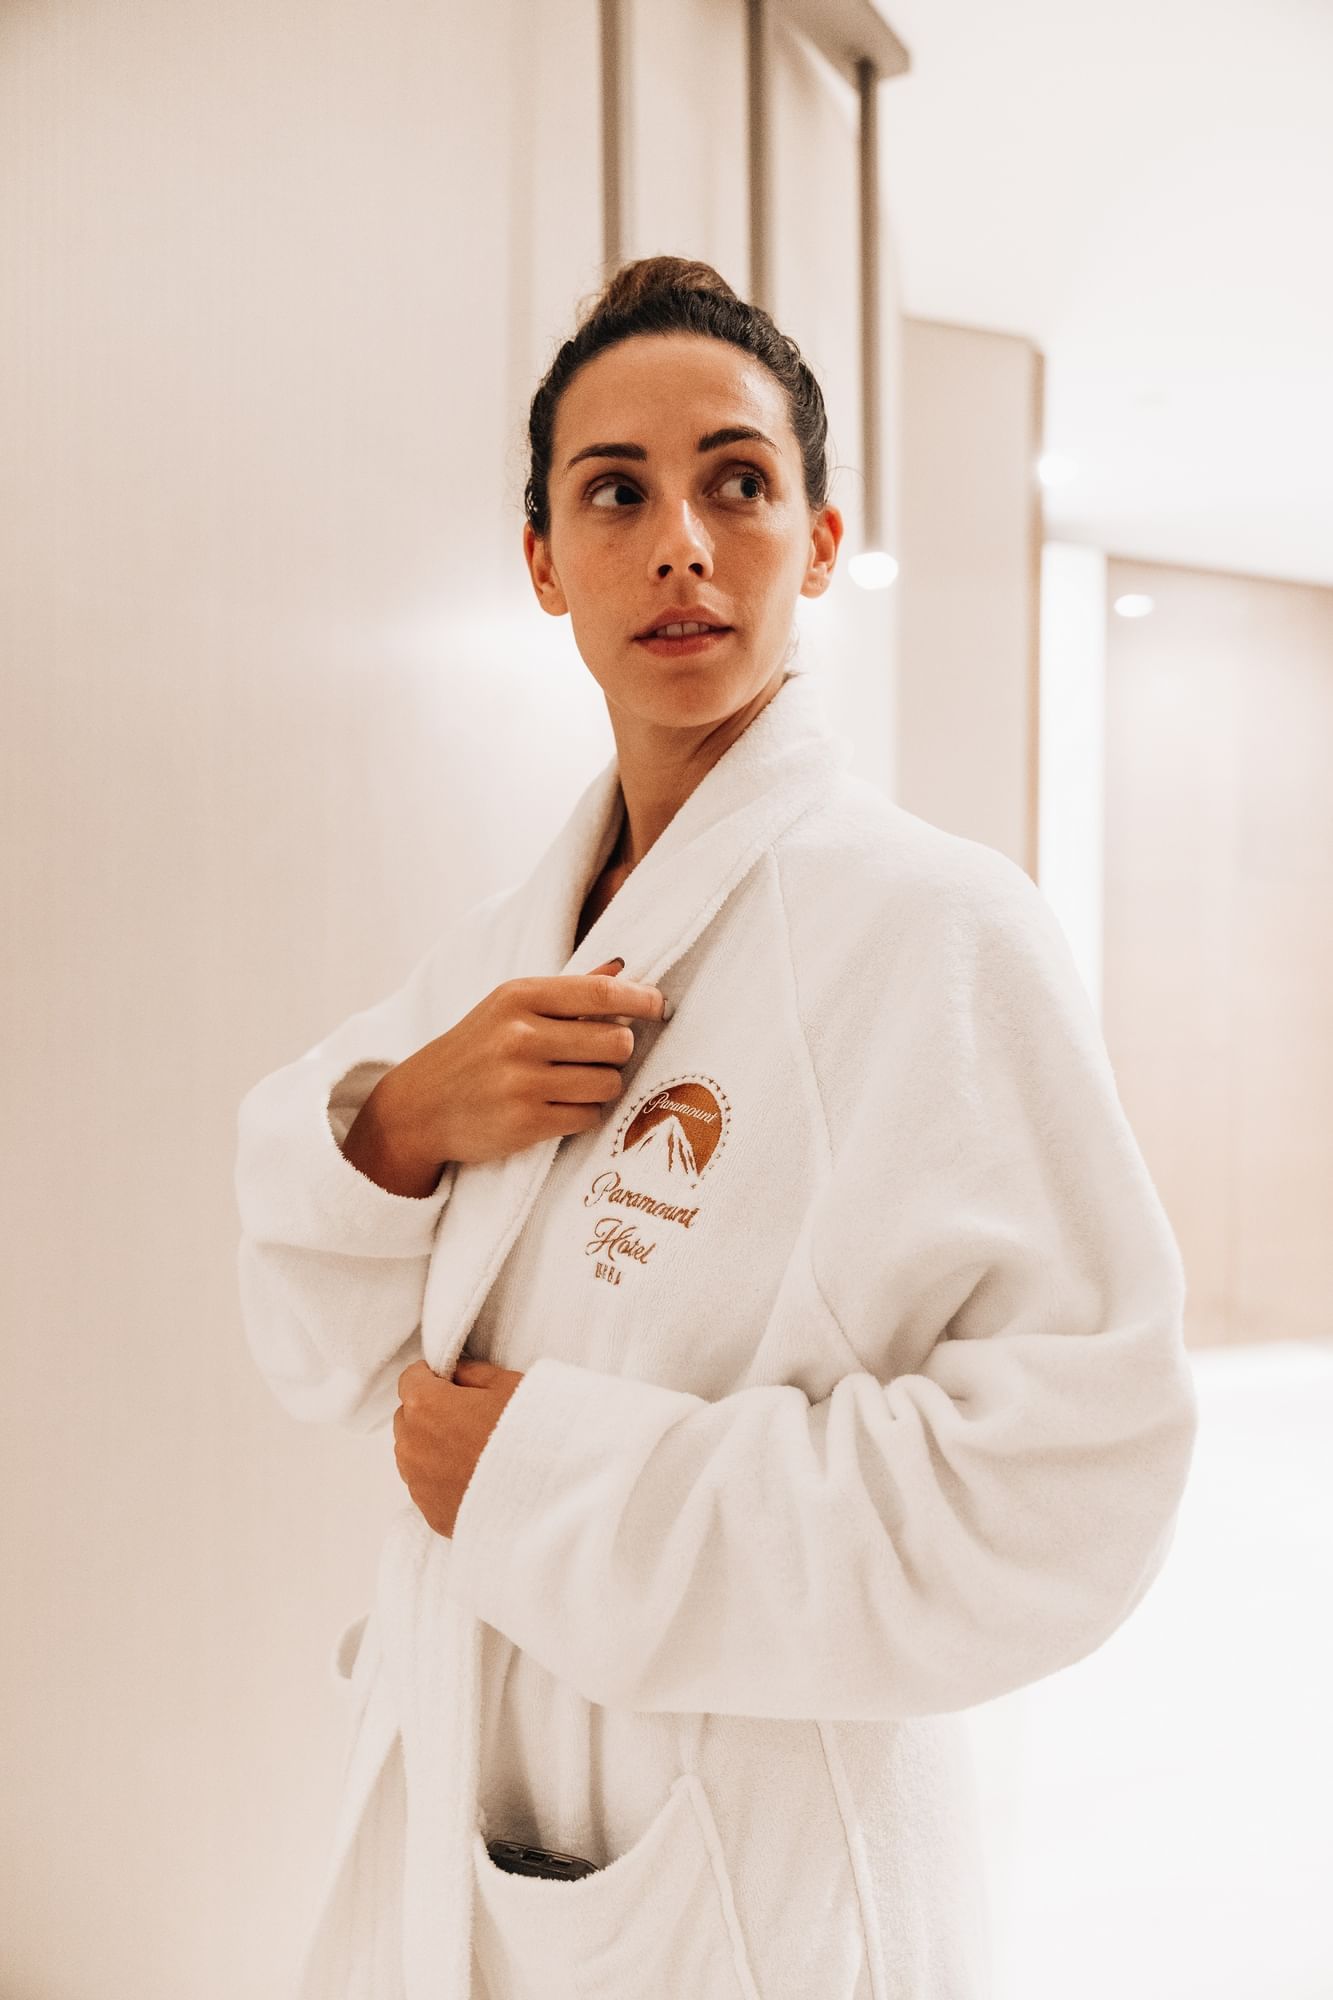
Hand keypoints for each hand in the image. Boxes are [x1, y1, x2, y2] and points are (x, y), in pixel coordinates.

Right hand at [371, 958, 667, 1177]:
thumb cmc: (474, 1051)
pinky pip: (589, 1116)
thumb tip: (622, 968)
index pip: (601, 992)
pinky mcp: (525, 1123)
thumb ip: (567, 992)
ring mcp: (522, 1081)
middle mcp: (520, 1036)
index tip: (659, 1006)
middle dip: (618, 1050)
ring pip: (609, 1082)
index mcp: (519, 997)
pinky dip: (584, 1114)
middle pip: (616, 1041)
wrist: (418, 1107)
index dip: (642, 999)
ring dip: (603, 1085)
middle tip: (598, 1055)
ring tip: (575, 1083)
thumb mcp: (508, 1009)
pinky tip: (559, 1107)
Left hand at [392, 1355, 524, 1538]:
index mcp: (425, 1406)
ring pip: (413, 1454)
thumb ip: (471, 1372)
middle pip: (408, 1417)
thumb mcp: (509, 1385)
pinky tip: (474, 1478)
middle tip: (470, 1417)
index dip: (433, 1377)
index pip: (410, 1379)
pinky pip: (426, 1486)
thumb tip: (455, 1372)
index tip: (453, 1383)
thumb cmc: (531, 1433)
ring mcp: (418, 1484)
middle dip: (430, 1412)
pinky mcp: (430, 1513)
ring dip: (432, 1447)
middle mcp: (411, 1445)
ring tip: (473, 1451)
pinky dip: (441, 1479)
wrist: (549, 1494)